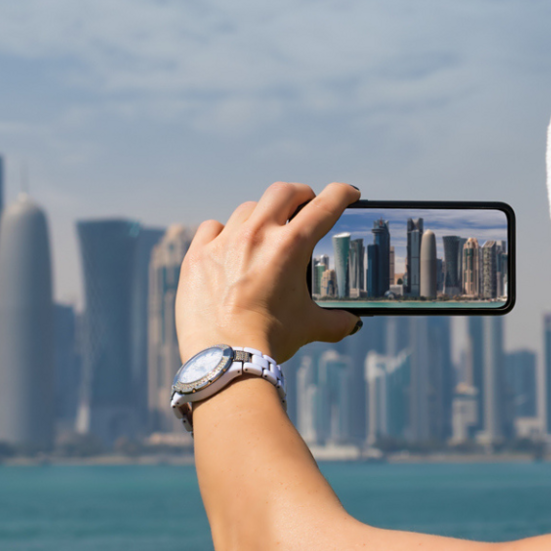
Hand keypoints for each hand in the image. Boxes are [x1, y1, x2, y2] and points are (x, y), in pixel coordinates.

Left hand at [177, 181, 362, 362]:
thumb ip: (335, 322)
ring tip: (265, 231)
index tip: (349, 193)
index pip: (325, 206)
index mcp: (291, 246)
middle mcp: (258, 235)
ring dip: (262, 216)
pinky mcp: (198, 255)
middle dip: (300, 194)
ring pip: (247, 209)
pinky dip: (222, 233)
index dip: (342, 194)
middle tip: (305, 204)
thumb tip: (352, 323)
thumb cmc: (270, 340)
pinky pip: (211, 228)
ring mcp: (224, 242)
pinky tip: (227, 245)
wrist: (225, 357)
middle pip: (284, 192)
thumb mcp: (309, 327)